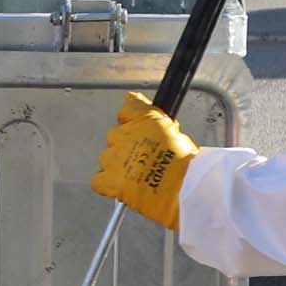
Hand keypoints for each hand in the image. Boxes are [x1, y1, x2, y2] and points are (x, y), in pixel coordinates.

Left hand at [90, 93, 197, 230]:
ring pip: (107, 159)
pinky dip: (108, 184)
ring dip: (118, 166)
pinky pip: (99, 180)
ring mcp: (114, 158)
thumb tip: (131, 98)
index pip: (127, 110)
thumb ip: (150, 115)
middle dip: (127, 147)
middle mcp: (124, 136)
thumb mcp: (175, 130)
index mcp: (142, 120)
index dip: (131, 121)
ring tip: (139, 176)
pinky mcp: (110, 180)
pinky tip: (125, 187)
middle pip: (116, 137)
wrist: (185, 187)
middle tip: (144, 160)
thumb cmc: (186, 163)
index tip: (137, 129)